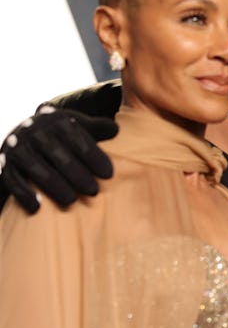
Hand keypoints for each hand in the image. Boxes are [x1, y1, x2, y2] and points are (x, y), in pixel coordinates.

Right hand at [0, 105, 117, 212]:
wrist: (22, 135)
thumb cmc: (59, 135)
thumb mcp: (76, 126)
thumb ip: (96, 128)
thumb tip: (116, 129)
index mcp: (56, 120)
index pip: (78, 139)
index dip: (94, 157)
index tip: (108, 175)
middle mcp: (34, 131)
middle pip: (57, 154)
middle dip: (77, 173)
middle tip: (94, 191)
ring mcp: (17, 147)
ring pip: (36, 167)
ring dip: (54, 185)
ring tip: (71, 200)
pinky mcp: (4, 163)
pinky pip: (12, 179)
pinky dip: (23, 193)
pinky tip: (38, 207)